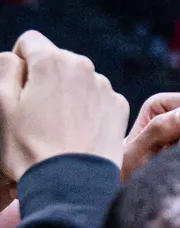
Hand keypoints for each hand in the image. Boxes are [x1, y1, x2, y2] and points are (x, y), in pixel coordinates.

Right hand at [0, 31, 128, 179]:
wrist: (70, 186)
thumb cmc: (28, 148)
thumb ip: (5, 68)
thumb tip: (17, 56)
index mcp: (52, 60)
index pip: (29, 42)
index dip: (19, 64)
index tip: (17, 91)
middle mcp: (84, 66)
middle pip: (56, 61)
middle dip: (43, 79)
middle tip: (35, 116)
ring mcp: (105, 87)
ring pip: (77, 80)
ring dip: (66, 95)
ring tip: (56, 129)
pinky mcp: (119, 107)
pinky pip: (97, 99)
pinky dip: (86, 110)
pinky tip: (76, 134)